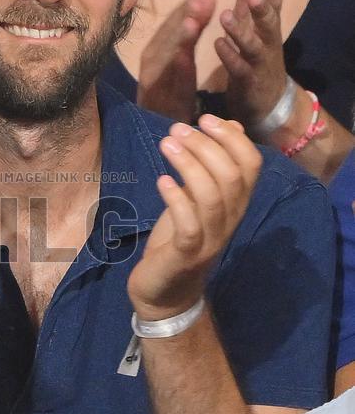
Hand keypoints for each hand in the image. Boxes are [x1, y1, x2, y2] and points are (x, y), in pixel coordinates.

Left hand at [127, 115, 261, 319]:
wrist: (166, 294)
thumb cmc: (180, 241)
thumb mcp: (197, 198)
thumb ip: (213, 167)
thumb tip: (230, 126)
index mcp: (236, 204)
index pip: (252, 165)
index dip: (232, 138)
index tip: (205, 118)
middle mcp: (230, 220)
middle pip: (231, 176)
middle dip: (205, 146)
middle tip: (177, 130)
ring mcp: (210, 239)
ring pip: (212, 197)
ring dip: (189, 165)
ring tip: (167, 144)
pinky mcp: (186, 255)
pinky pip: (189, 225)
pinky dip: (177, 199)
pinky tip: (162, 181)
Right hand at [136, 0, 214, 121]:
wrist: (162, 134)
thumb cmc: (174, 93)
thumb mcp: (182, 60)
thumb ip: (192, 32)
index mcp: (156, 52)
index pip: (170, 26)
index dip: (185, 9)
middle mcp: (150, 65)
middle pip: (167, 38)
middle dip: (183, 18)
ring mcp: (152, 84)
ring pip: (165, 58)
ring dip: (178, 41)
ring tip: (192, 23)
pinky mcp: (158, 103)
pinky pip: (168, 86)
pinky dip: (175, 72)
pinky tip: (184, 58)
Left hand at [216, 0, 287, 128]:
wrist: (267, 103)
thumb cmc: (257, 60)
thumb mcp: (254, 26)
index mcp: (269, 29)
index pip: (274, 4)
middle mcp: (268, 44)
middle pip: (270, 23)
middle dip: (261, 7)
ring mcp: (259, 64)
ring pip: (254, 46)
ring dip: (240, 31)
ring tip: (224, 16)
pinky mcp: (248, 83)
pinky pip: (239, 69)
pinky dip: (229, 56)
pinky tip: (217, 44)